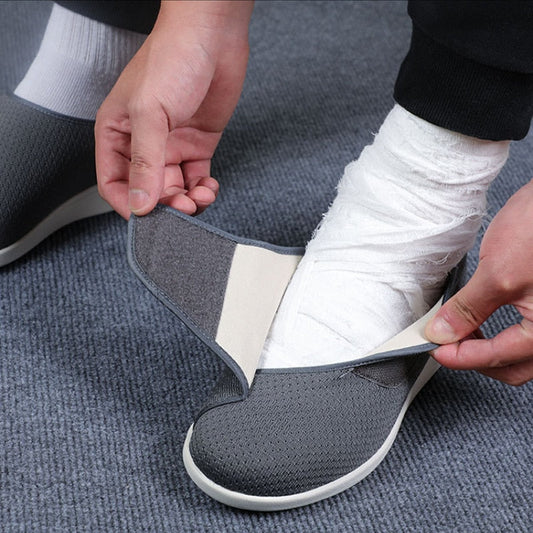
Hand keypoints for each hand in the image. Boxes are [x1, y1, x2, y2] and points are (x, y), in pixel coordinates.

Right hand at [95, 1, 252, 218]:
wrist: (211, 35)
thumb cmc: (171, 59)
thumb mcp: (150, 113)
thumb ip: (145, 162)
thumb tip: (139, 203)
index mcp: (117, 134)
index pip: (114, 183)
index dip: (129, 205)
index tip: (149, 219)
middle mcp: (142, 144)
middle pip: (149, 192)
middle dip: (167, 206)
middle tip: (185, 208)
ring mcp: (171, 145)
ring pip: (174, 189)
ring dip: (188, 201)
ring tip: (201, 197)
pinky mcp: (197, 144)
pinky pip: (196, 179)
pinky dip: (203, 189)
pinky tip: (209, 187)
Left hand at [425, 179, 532, 385]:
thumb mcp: (498, 273)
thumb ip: (469, 309)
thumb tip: (442, 333)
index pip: (498, 360)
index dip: (460, 357)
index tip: (432, 348)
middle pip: (511, 365)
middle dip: (474, 357)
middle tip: (443, 342)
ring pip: (517, 351)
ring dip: (485, 346)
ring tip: (457, 330)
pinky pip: (522, 331)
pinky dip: (498, 331)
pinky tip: (479, 317)